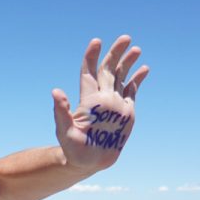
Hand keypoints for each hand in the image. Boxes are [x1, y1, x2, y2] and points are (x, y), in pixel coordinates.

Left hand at [52, 35, 149, 171]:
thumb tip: (55, 91)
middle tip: (125, 38)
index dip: (92, 56)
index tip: (97, 41)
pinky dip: (137, 79)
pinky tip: (144, 69)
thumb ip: (61, 111)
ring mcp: (114, 103)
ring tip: (136, 49)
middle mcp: (102, 97)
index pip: (89, 72)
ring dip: (127, 62)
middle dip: (115, 53)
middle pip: (108, 69)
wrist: (90, 161)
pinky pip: (132, 91)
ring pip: (121, 77)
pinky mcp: (126, 111)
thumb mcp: (64, 130)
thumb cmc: (73, 148)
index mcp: (88, 99)